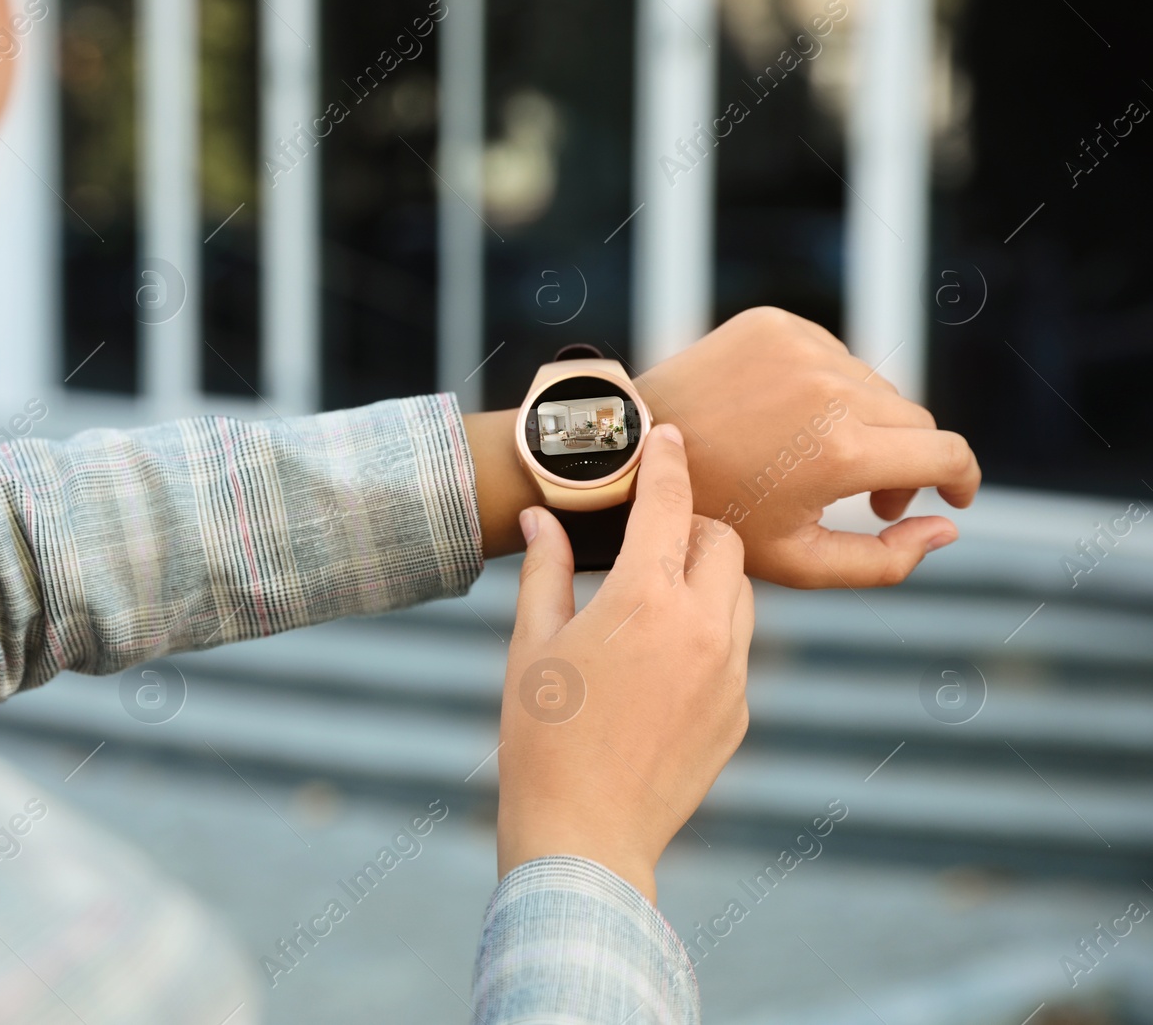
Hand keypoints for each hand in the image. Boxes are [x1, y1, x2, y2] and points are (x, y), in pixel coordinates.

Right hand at [496, 425, 753, 900]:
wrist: (585, 833)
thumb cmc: (541, 736)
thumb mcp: (530, 644)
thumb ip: (544, 570)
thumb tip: (542, 519)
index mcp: (645, 599)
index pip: (671, 503)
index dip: (669, 461)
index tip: (669, 436)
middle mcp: (702, 627)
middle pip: (723, 542)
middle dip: (692, 527)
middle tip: (649, 539)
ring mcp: (729, 673)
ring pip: (739, 595)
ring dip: (706, 578)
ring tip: (654, 599)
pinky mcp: (738, 712)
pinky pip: (735, 649)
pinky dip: (708, 633)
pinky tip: (660, 661)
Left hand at [635, 307, 981, 587]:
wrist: (634, 450)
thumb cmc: (714, 514)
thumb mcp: (796, 561)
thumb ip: (883, 560)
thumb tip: (947, 530)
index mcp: (841, 451)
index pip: (946, 453)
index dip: (961, 479)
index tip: (953, 496)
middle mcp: (830, 389)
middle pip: (915, 421)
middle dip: (907, 461)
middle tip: (870, 498)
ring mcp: (801, 348)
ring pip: (876, 387)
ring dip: (865, 424)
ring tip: (821, 461)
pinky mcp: (775, 323)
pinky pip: (833, 355)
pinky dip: (827, 388)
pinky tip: (788, 420)